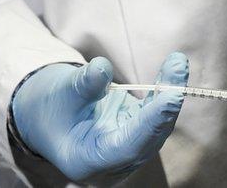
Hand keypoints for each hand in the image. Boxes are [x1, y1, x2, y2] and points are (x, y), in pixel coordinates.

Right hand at [11, 52, 187, 183]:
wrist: (48, 114)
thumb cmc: (51, 107)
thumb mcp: (61, 92)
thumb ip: (83, 84)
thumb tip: (102, 68)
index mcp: (87, 160)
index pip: (127, 146)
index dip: (152, 122)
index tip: (173, 96)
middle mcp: (111, 164)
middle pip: (148, 136)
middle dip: (167, 102)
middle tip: (178, 67)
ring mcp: (127, 153)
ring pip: (157, 127)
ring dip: (170, 93)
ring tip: (177, 63)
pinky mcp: (137, 137)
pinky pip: (156, 117)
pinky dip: (164, 94)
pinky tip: (173, 68)